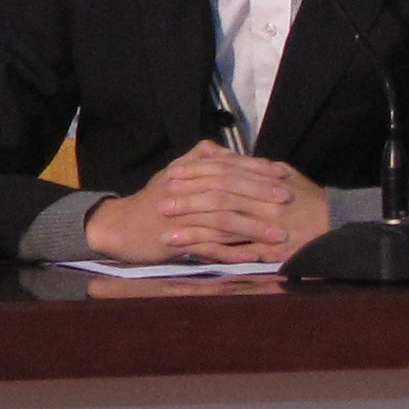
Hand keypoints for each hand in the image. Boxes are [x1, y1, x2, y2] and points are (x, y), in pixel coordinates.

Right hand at [87, 143, 318, 264]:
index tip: (281, 173)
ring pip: (222, 219)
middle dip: (261, 195)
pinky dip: (233, 252)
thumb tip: (226, 151)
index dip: (255, 168)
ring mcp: (180, 216)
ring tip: (280, 236)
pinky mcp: (175, 240)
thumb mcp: (173, 174)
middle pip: (229, 190)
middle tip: (288, 200)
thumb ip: (199, 161)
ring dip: (254, 229)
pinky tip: (253, 256)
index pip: (227, 165)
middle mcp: (184, 190)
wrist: (119, 227)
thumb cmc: (152, 203)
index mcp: (186, 172)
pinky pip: (209, 246)